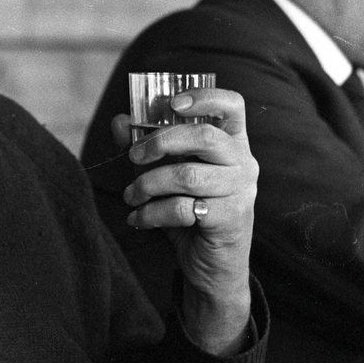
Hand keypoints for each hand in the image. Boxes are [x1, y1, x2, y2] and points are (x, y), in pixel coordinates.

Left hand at [112, 88, 257, 354]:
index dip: (204, 97)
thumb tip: (120, 120)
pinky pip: (182, 209)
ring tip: (130, 196)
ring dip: (147, 184)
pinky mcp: (229, 219)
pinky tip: (138, 219)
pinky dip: (151, 214)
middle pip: (204, 136)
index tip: (171, 103)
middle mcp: (243, 162)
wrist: (212, 266)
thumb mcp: (165, 175)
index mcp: (232, 142)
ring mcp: (240, 192)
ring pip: (187, 176)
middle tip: (133, 156)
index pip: (232, 105)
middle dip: (159, 142)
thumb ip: (144, 145)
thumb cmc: (190, 210)